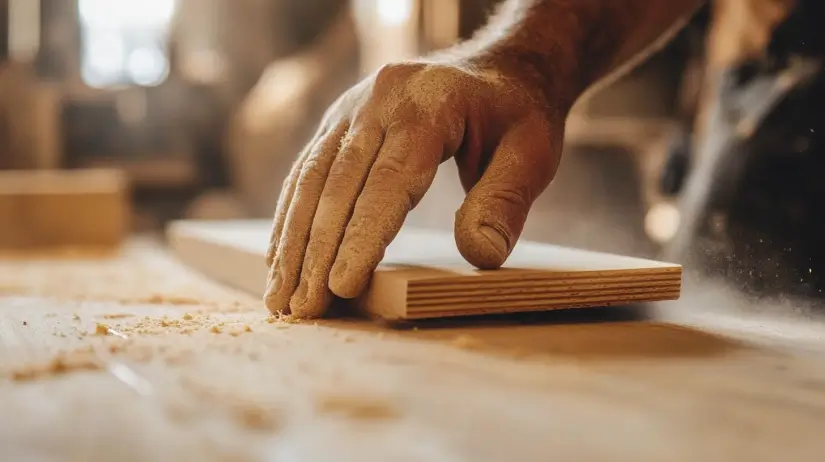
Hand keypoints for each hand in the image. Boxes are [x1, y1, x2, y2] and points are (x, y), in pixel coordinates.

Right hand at [265, 60, 566, 317]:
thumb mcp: (531, 154)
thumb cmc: (516, 115)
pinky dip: (290, 217)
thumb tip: (481, 258)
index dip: (361, 236)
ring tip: (279, 297)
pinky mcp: (339, 121)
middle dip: (315, 252)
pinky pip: (307, 171)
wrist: (499, 68)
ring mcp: (352, 108)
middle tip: (301, 309)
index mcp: (426, 105)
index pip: (387, 181)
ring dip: (291, 241)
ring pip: (310, 179)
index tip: (341, 287)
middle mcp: (377, 100)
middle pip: (337, 183)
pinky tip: (281, 257)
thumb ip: (504, 203)